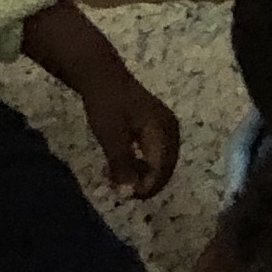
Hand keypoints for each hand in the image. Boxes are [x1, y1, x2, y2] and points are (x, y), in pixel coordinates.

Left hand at [19, 0, 176, 198]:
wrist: (101, 74)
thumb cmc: (106, 105)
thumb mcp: (111, 137)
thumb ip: (121, 166)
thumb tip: (127, 194)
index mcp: (163, 132)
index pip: (162, 169)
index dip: (147, 187)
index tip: (126, 196)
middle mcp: (170, 130)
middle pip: (165, 167)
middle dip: (146, 182)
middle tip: (122, 190)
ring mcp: (165, 126)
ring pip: (160, 160)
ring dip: (141, 172)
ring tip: (117, 177)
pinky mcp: (156, 124)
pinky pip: (155, 150)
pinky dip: (140, 161)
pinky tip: (121, 164)